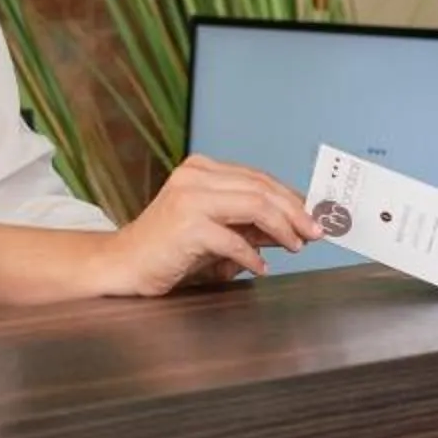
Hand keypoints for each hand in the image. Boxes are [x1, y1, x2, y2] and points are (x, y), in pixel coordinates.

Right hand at [97, 155, 321, 297]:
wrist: (122, 265)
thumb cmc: (169, 250)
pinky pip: (234, 239)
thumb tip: (297, 227)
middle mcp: (195, 176)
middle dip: (295, 212)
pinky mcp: (186, 225)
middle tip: (315, 232)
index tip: (314, 215)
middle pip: (261, 188)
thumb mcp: (218, 231)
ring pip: (255, 205)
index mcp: (202, 169)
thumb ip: (252, 225)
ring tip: (296, 246)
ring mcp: (189, 198)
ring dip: (283, 229)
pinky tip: (260, 268)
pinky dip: (253, 256)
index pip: (258, 178)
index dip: (291, 197)